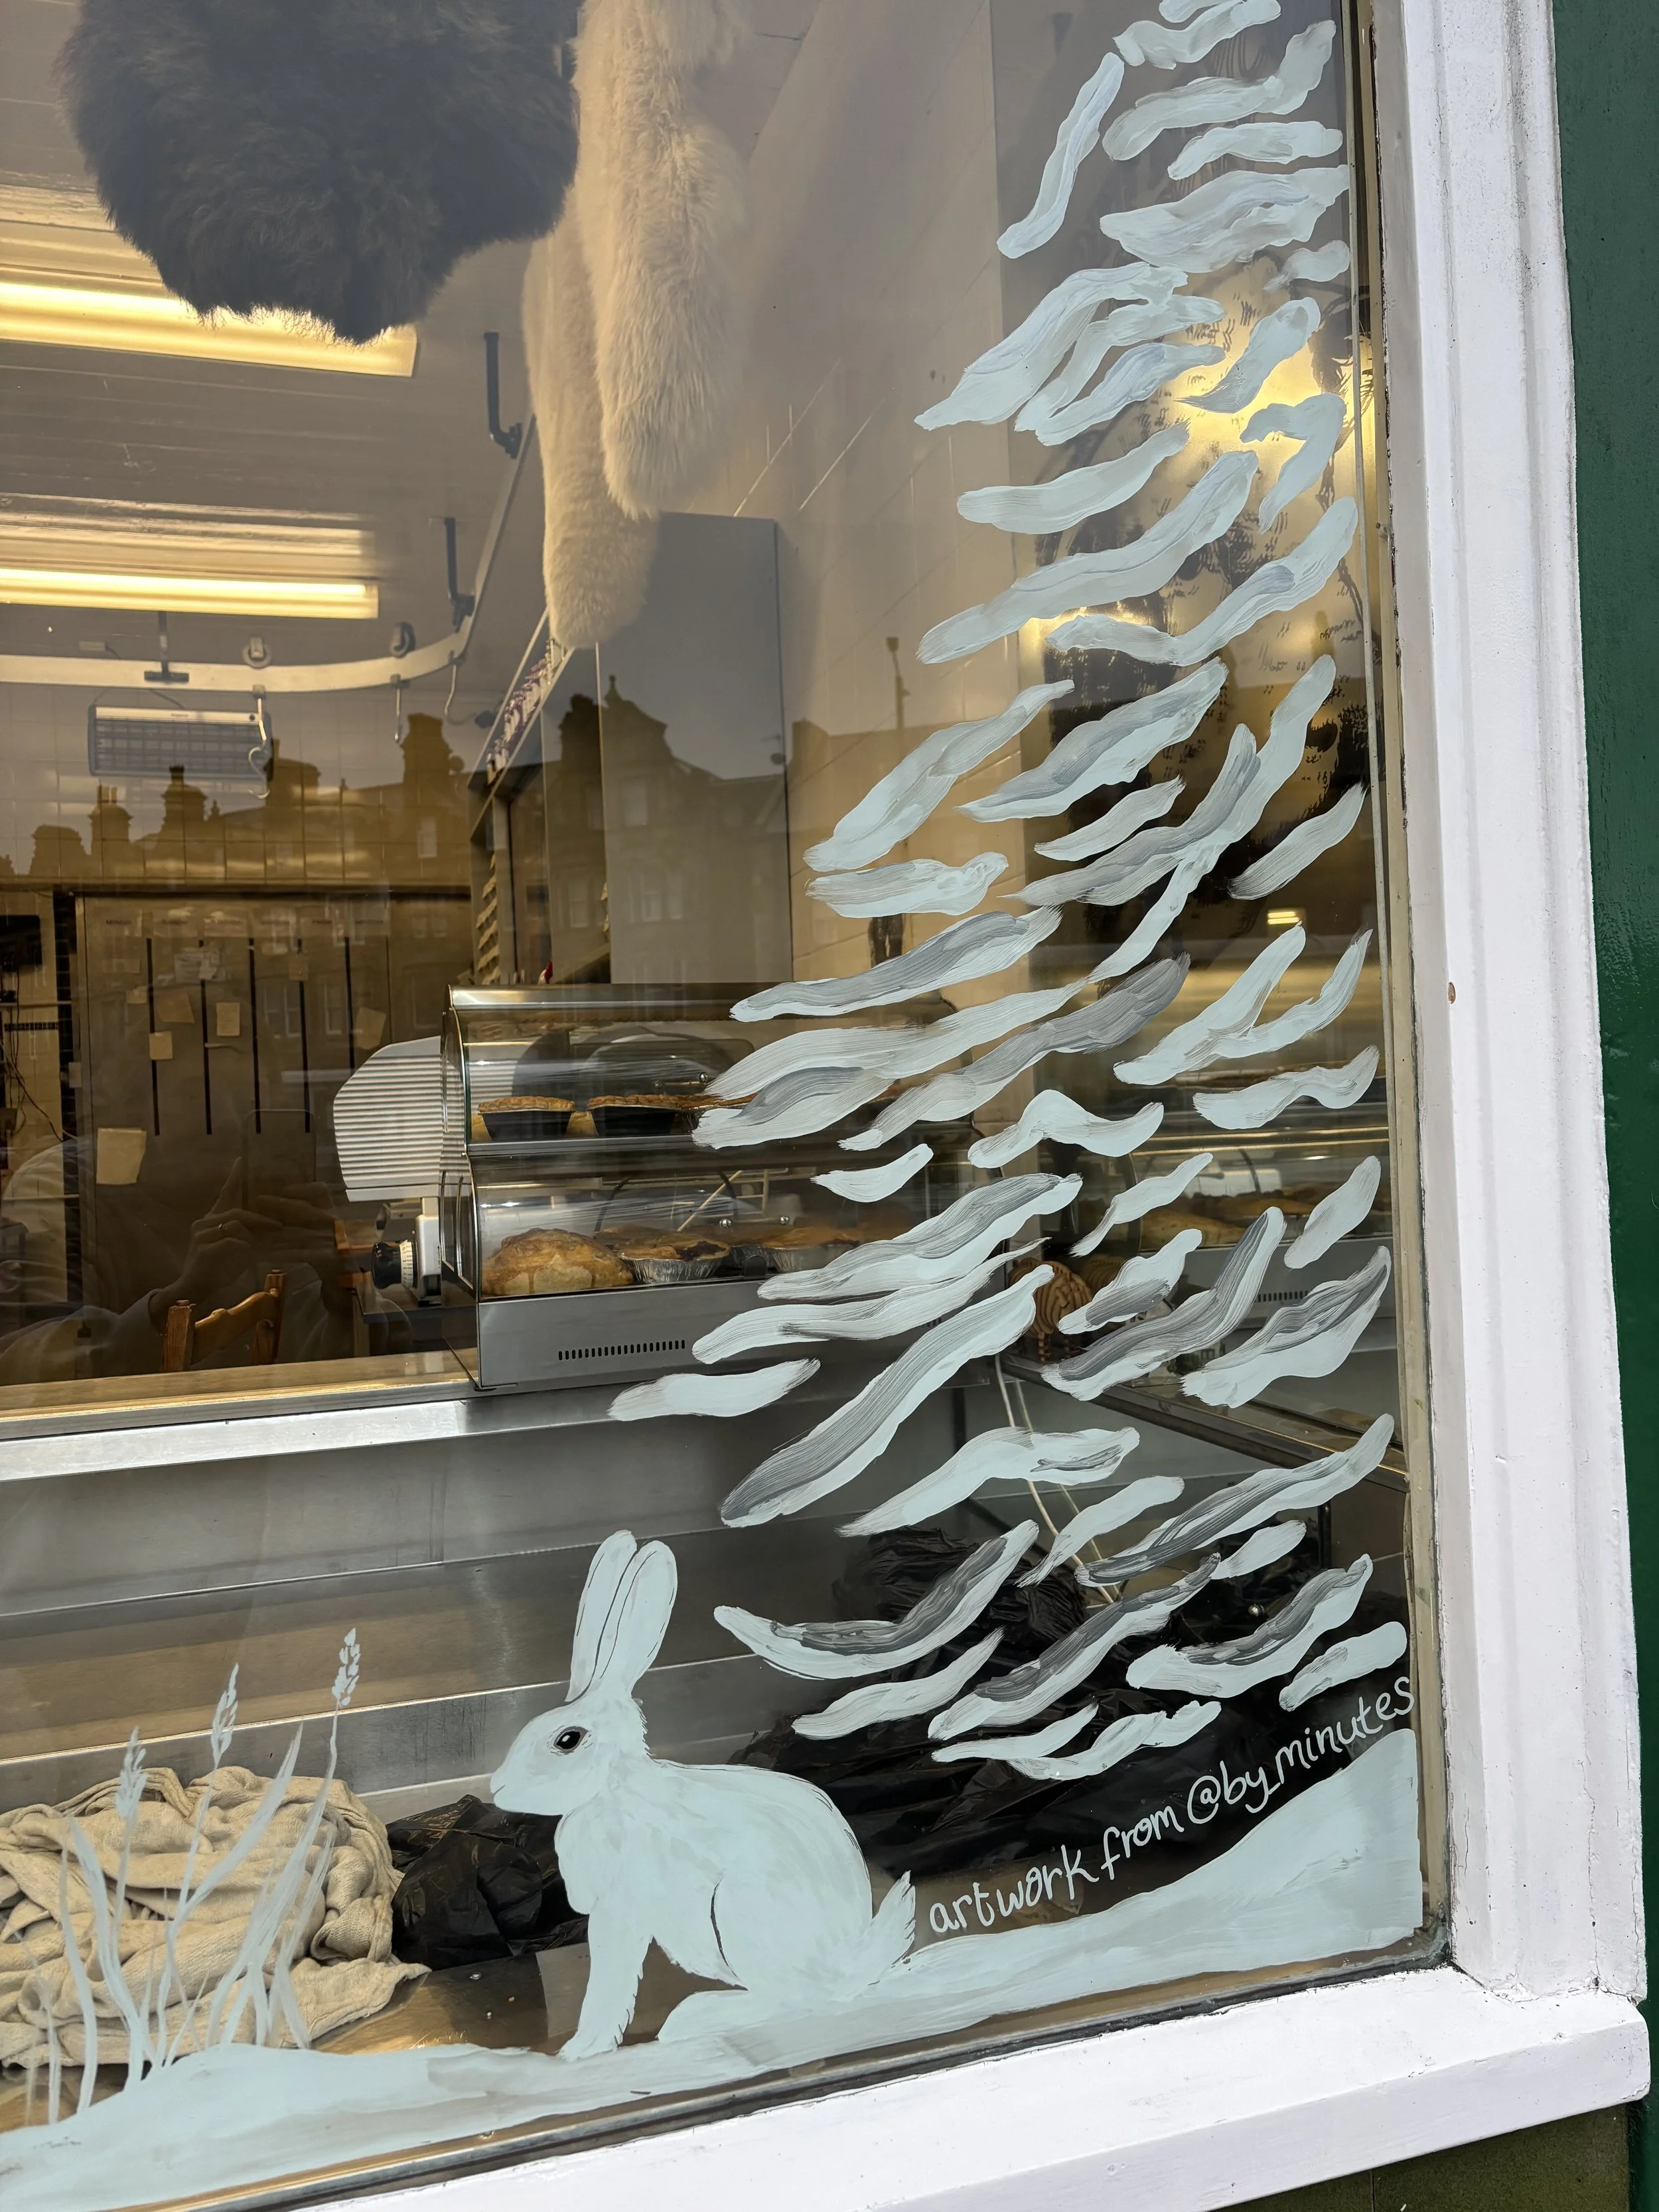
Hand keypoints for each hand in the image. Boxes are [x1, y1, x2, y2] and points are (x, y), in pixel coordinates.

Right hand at [147, 1165, 260, 1327]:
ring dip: (253, 1236)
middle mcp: (203, 1223)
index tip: (241, 1160)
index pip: (225, 1194)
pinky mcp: (202, 1248)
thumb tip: (272, 1227)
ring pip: (236, 1226)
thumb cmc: (218, 1269)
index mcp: (211, 1220)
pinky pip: (231, 1242)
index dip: (233, 1178)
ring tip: (261, 1246)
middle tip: (279, 1226)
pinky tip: (247, 1256)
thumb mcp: (237, 1249)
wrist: (196, 1289)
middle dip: (261, 1220)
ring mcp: (200, 1235)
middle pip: (237, 1212)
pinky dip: (244, 1249)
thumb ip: (247, 1235)